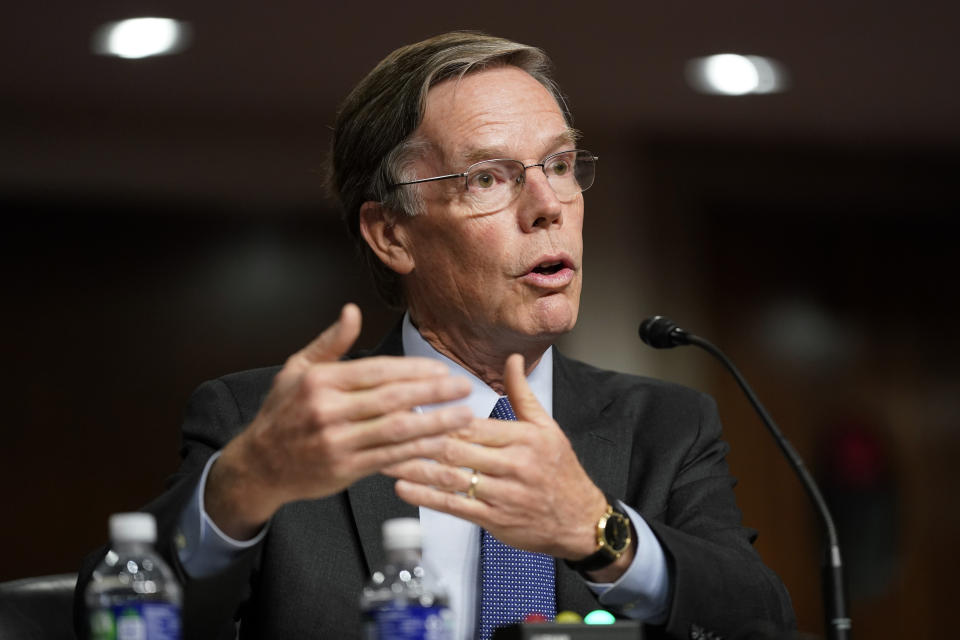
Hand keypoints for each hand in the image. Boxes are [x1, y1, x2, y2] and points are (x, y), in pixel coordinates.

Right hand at [206, 303, 472, 538]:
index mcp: (320, 381)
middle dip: (433, 393)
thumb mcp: (298, 369)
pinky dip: (418, 451)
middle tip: (463, 387)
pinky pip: (389, 457)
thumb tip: (353, 311)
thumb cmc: (282, 412)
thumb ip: (330, 342)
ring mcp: (336, 442)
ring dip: (435, 423)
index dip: (413, 370)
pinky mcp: (344, 469)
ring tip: (463, 416)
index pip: (377, 371)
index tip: (441, 369)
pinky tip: (440, 443)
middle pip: (391, 399)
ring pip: (396, 431)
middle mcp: (327, 411)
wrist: (259, 464)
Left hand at [385, 353, 609, 560]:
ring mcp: (502, 494)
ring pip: (451, 478)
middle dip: (419, 437)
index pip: (472, 423)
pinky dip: (427, 497)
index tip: (411, 403)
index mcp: (523, 438)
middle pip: (457, 448)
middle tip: (387, 426)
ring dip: (414, 468)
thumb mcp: (548, 427)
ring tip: (384, 456)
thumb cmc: (562, 472)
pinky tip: (403, 487)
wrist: (581, 520)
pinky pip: (456, 506)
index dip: (439, 413)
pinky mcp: (494, 519)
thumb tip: (513, 358)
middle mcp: (512, 465)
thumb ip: (523, 393)